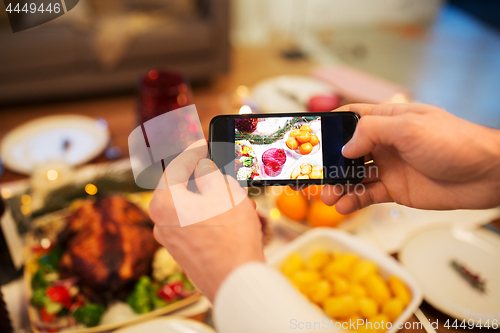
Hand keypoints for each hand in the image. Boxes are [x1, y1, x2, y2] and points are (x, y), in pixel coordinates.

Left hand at [149, 140, 264, 301]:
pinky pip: (195, 224)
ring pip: (191, 207)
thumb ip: (210, 173)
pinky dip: (211, 216)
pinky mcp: (184, 253)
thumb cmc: (230, 235)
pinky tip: (233, 216)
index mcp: (164, 202)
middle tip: (222, 170)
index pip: (177, 167)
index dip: (193, 151)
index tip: (203, 143)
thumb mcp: (224, 191)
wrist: (235, 281)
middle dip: (205, 178)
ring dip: (212, 198)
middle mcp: (160, 221)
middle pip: (183, 188)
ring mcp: (171, 240)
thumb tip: (204, 167)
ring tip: (236, 197)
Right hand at [322, 103, 499, 213]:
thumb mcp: (408, 128)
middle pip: (347, 151)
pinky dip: (353, 200)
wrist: (485, 175)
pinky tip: (343, 206)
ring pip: (354, 175)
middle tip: (314, 176)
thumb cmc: (454, 142)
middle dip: (330, 163)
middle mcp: (385, 143)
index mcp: (388, 119)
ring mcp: (389, 167)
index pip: (352, 117)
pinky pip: (367, 194)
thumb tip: (345, 147)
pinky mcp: (395, 189)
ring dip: (338, 186)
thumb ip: (371, 132)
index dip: (331, 126)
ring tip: (327, 197)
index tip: (311, 137)